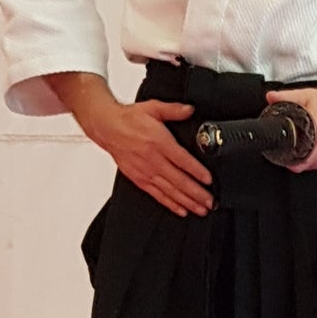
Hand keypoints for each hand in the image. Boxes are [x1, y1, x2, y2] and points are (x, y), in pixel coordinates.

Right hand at [82, 96, 212, 216]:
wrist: (105, 127)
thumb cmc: (129, 119)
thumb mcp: (153, 108)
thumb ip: (174, 110)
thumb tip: (190, 109)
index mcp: (158, 143)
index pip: (182, 160)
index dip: (196, 171)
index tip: (209, 180)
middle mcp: (152, 160)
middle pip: (178, 180)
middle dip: (196, 193)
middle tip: (210, 202)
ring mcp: (145, 171)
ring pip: (169, 191)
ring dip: (187, 201)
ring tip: (201, 209)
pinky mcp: (138, 178)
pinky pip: (156, 194)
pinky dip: (170, 204)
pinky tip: (181, 209)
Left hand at [267, 83, 316, 170]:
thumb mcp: (304, 95)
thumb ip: (285, 96)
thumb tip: (271, 97)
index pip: (300, 155)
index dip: (288, 157)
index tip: (284, 152)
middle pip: (304, 162)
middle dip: (295, 156)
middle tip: (294, 143)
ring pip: (312, 165)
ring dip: (306, 159)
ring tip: (307, 143)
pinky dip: (315, 159)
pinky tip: (315, 147)